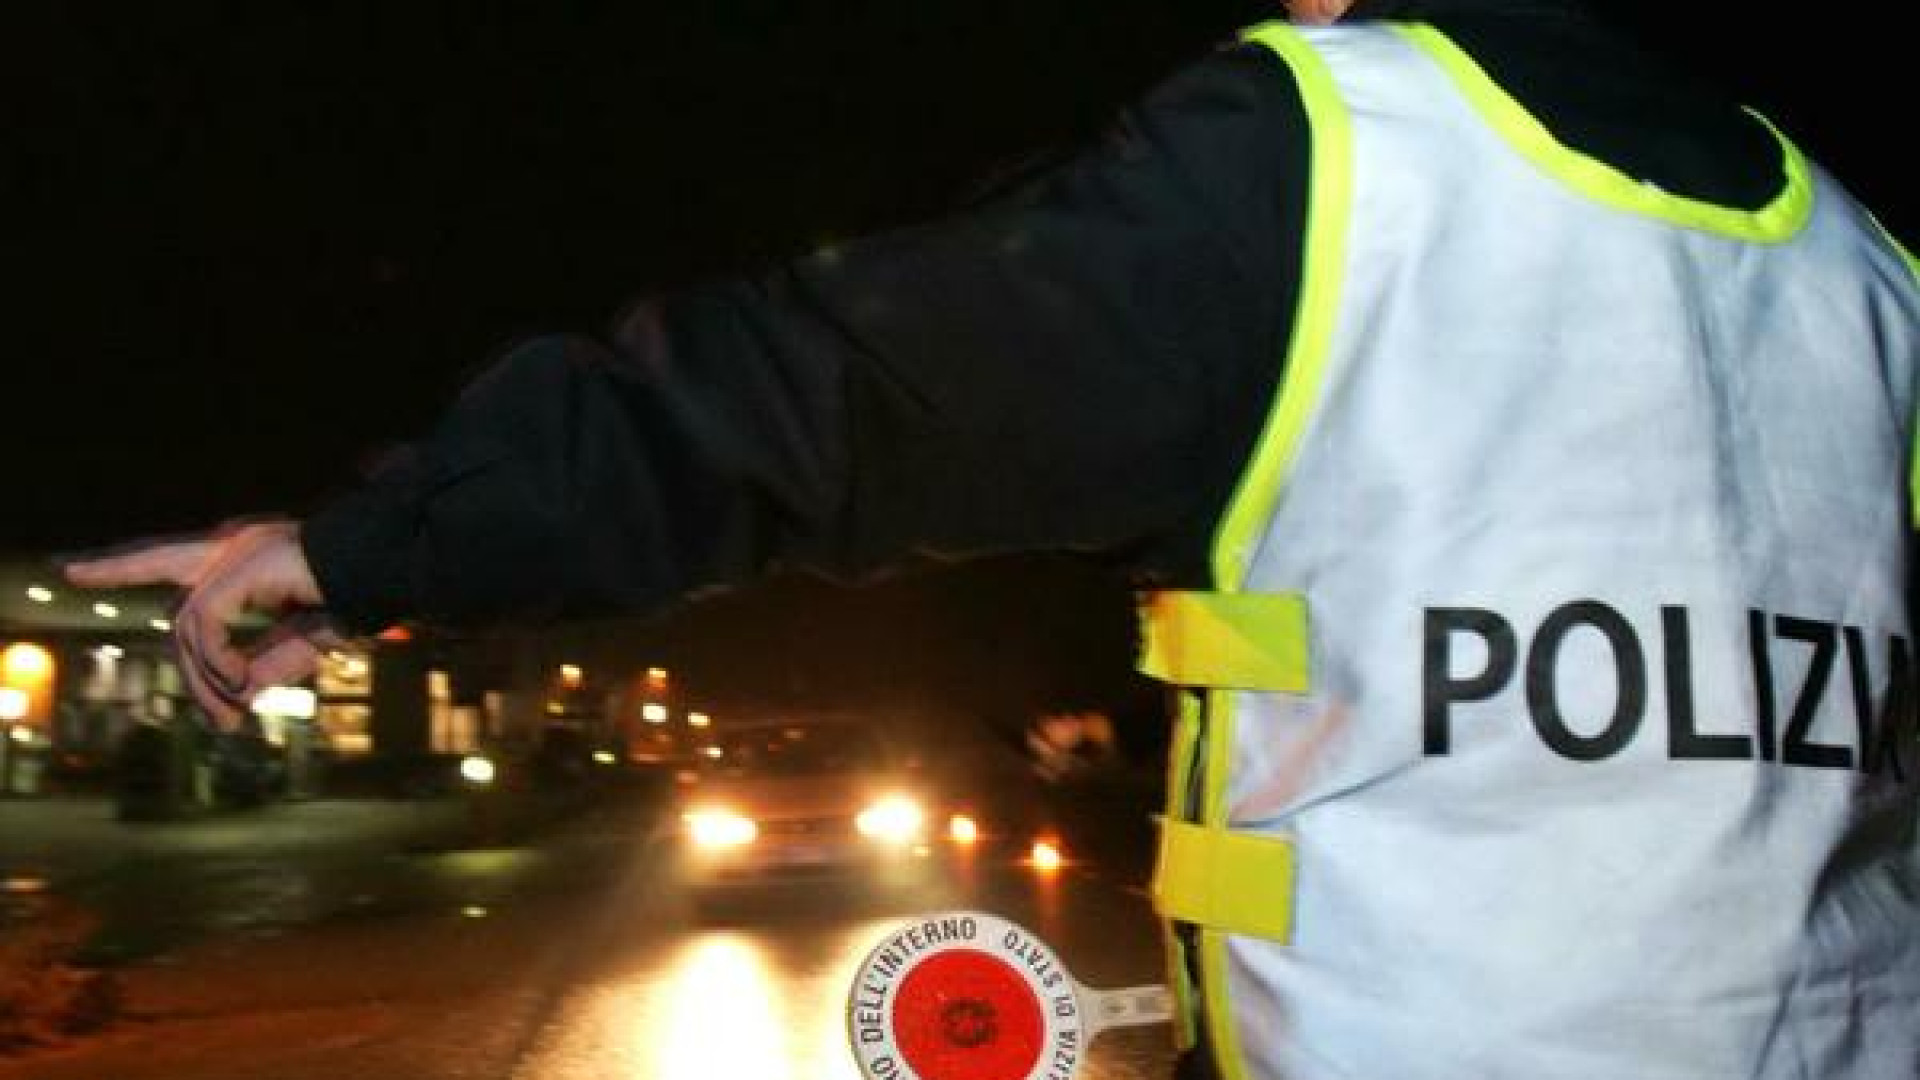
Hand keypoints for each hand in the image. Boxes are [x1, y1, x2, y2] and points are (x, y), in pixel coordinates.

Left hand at [63, 520, 342, 727]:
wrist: (388, 572)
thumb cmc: (354, 599)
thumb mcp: (300, 645)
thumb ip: (262, 666)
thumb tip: (232, 702)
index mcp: (246, 559)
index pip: (171, 558)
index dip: (122, 564)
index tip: (70, 568)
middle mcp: (235, 546)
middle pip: (167, 576)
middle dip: (138, 600)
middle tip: (160, 659)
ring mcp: (237, 552)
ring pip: (187, 623)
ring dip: (205, 677)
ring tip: (232, 714)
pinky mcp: (244, 565)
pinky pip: (206, 623)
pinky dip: (219, 660)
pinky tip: (243, 682)